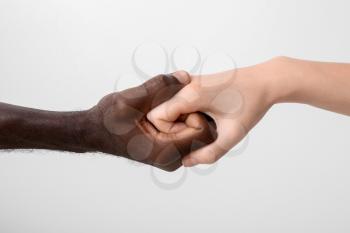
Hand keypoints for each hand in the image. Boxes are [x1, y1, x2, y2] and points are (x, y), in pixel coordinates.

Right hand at [86, 74, 216, 170]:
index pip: (203, 132)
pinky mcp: (169, 154)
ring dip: (186, 117)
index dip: (194, 112)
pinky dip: (182, 121)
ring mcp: (171, 159)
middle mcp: (171, 160)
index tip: (176, 102)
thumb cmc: (108, 119)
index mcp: (164, 152)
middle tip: (170, 103)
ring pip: (197, 135)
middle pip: (203, 135)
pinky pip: (188, 136)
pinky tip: (165, 114)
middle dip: (191, 114)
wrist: (96, 132)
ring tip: (165, 108)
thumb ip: (158, 87)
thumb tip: (185, 76)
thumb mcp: (129, 100)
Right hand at [147, 61, 280, 166]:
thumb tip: (186, 162)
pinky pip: (178, 98)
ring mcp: (189, 80)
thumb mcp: (232, 134)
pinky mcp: (195, 80)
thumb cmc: (251, 104)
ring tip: (204, 121)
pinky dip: (184, 110)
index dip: (169, 133)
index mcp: (190, 94)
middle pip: (160, 111)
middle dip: (174, 127)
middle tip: (199, 129)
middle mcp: (185, 84)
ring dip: (180, 118)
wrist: (265, 81)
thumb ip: (208, 153)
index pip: (156, 117)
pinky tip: (203, 114)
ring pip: (168, 105)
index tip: (191, 135)